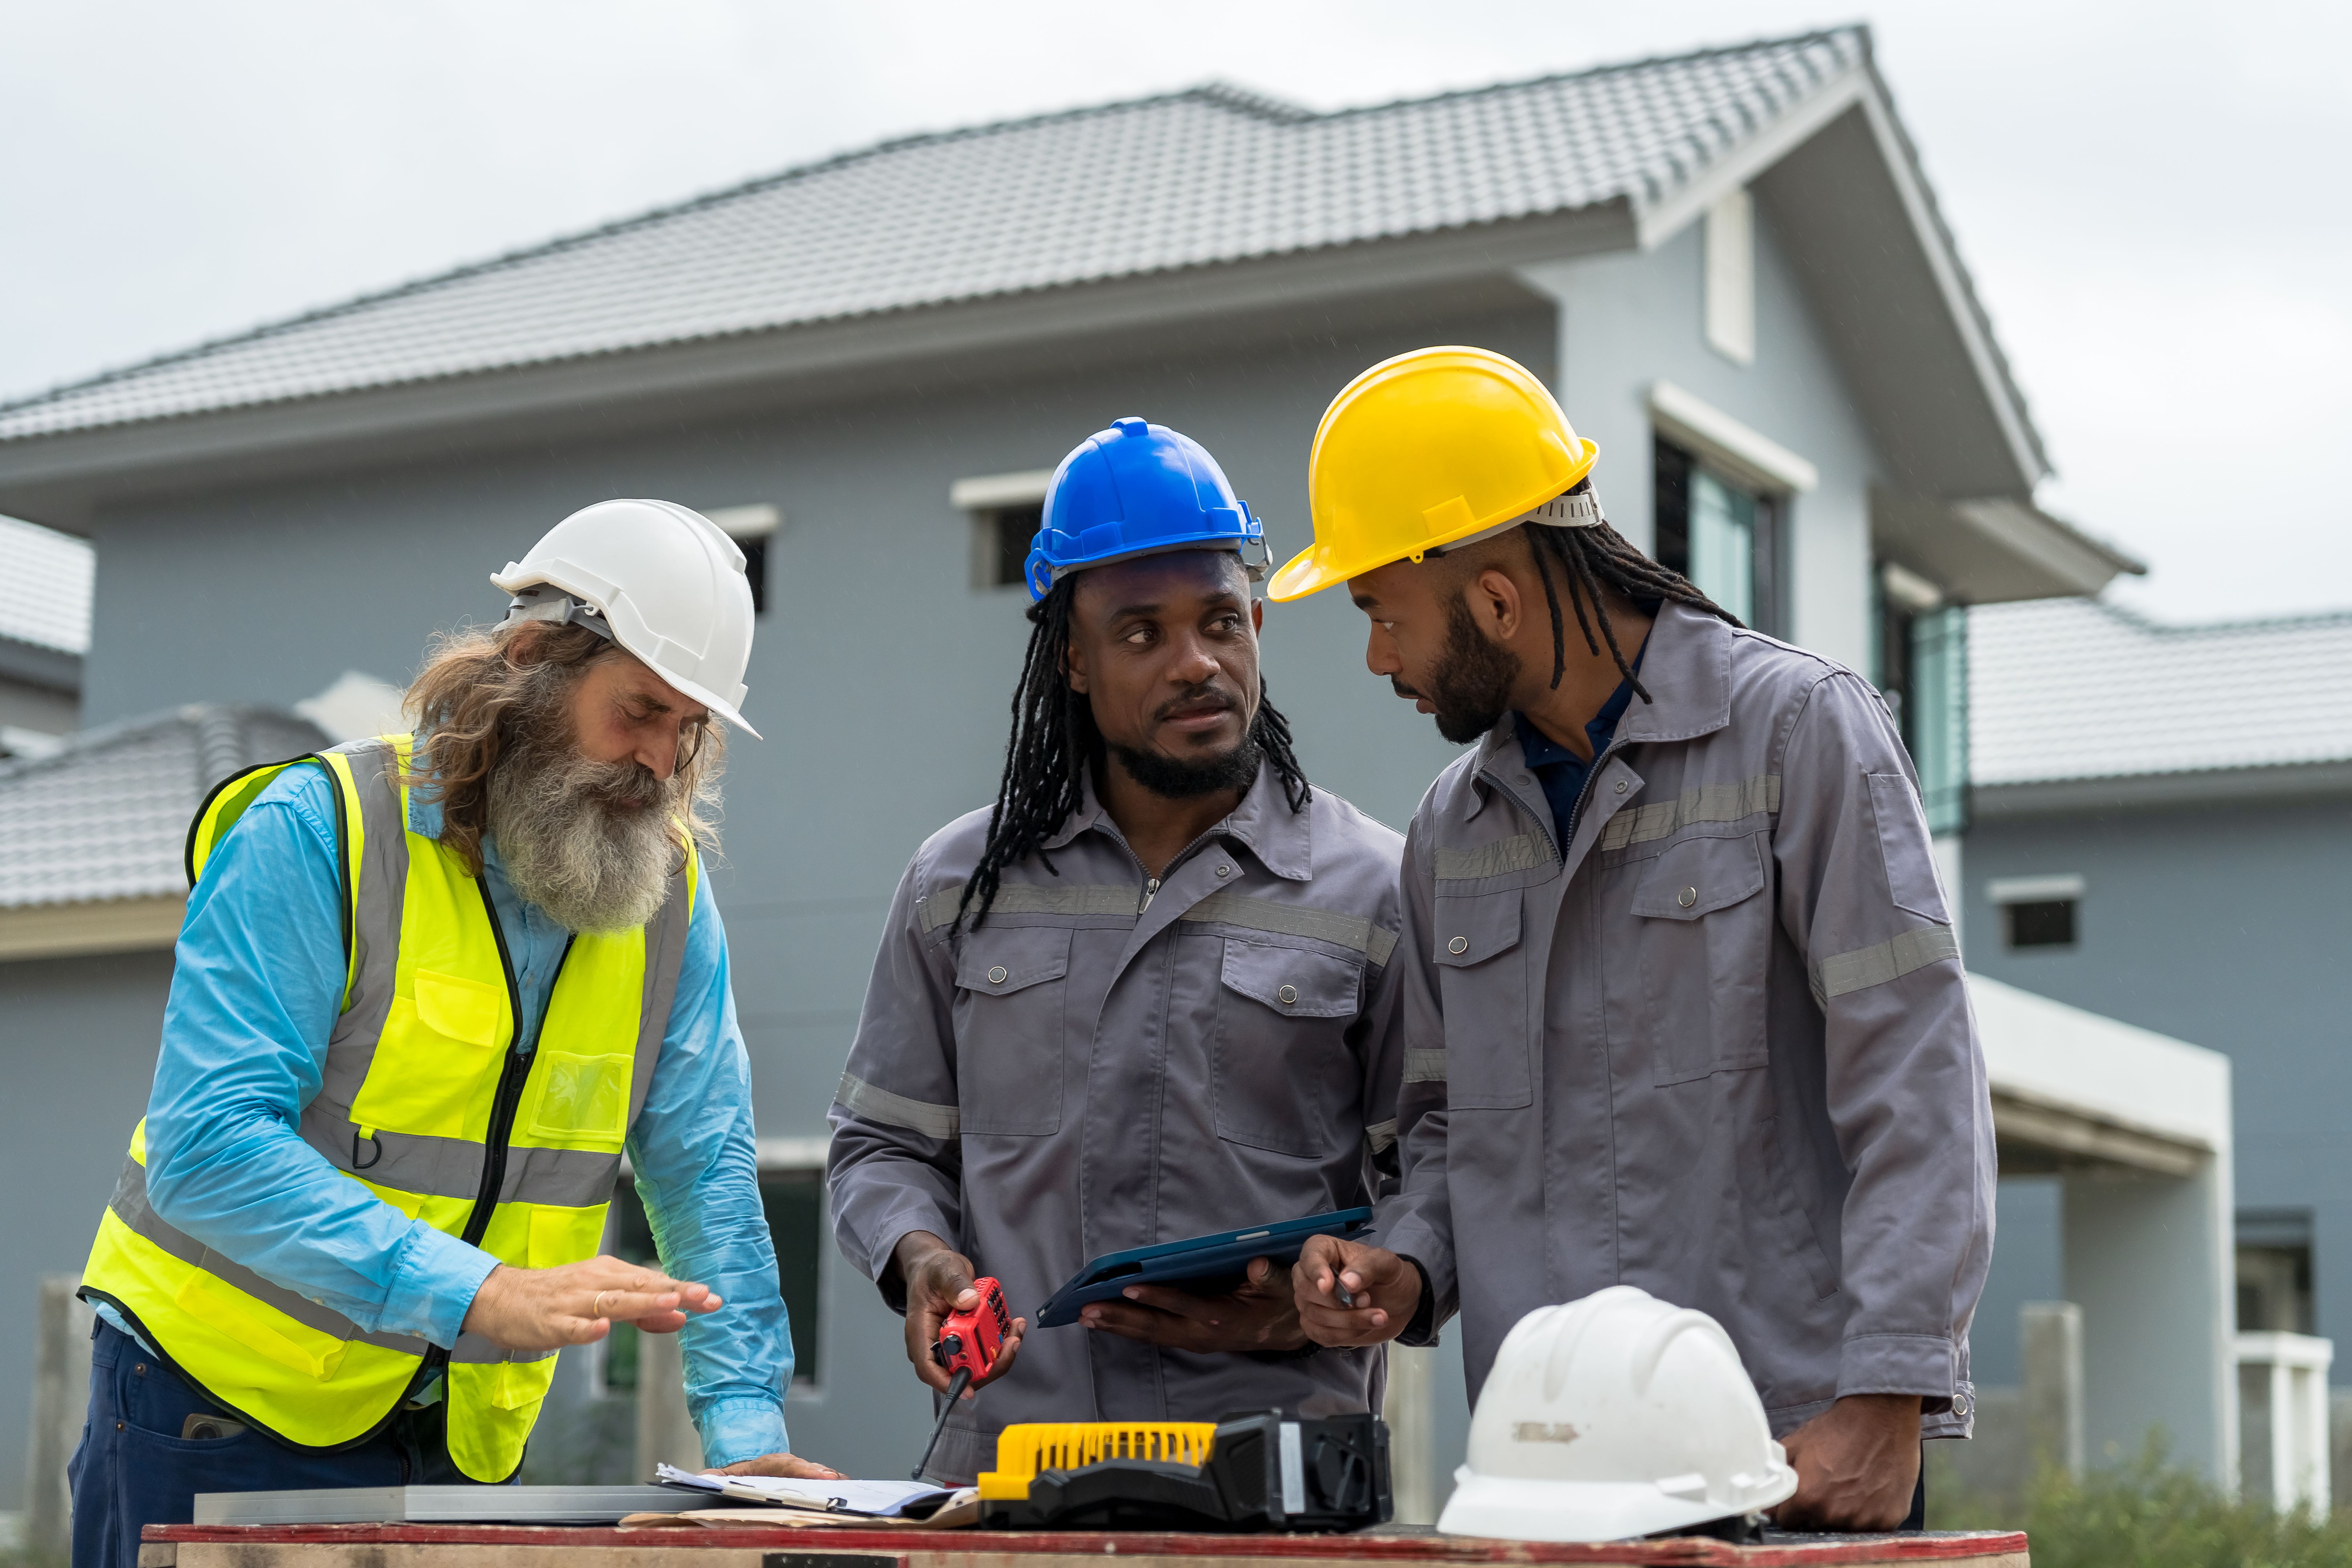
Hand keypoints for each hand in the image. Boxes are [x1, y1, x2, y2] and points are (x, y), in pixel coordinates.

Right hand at [461, 1255, 719, 1353]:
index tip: (714, 1297)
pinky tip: (602, 1330)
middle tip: (704, 1296)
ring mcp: (574, 1302)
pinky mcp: (552, 1322)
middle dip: (674, 1292)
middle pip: (640, 1286)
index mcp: (610, 1274)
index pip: (654, 1281)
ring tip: (669, 1304)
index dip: (684, 1289)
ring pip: (612, 1302)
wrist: (503, 1297)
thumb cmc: (559, 1297)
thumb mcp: (604, 1299)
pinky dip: (588, 1328)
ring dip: (642, 1302)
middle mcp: (596, 1283)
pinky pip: (572, 1326)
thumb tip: (681, 1317)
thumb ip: (642, 1311)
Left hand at [706, 1452, 845, 1480]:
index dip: (801, 1470)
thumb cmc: (737, 1475)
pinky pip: (818, 1479)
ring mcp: (794, 1470)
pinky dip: (832, 1481)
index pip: (783, 1465)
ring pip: (813, 1472)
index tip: (817, 1475)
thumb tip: (703, 1478)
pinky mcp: (802, 1478)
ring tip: (844, 1485)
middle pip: (803, 1468)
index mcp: (764, 1465)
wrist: (746, 1464)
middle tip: (835, 1480)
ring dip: (828, 1477)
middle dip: (819, 1474)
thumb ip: (713, 1477)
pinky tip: (845, 1487)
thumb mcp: (722, 1475)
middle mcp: (783, 1465)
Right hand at [893, 1231, 1026, 1396]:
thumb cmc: (934, 1272)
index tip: (969, 1388)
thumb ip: (955, 1284)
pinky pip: (985, 1351)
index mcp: (921, 1332)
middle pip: (960, 1370)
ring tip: (1016, 1328)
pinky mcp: (967, 1341)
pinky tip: (1013, 1325)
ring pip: (977, 1364)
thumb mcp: (944, 1270)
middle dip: (988, 1363)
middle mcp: (935, 1345)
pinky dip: (1001, 1343)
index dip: (947, 1383)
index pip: (929, 1367)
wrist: (937, 1268)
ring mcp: (952, 1345)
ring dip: (1000, 1352)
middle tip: (1011, 1342)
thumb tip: (969, 1301)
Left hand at [1080, 1256, 1305, 1352]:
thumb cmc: (1281, 1302)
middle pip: (1156, 1327)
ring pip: (1150, 1336)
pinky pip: (1154, 1337)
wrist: (1288, 1331)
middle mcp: (1202, 1334)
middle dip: (1120, 1318)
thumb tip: (1257, 1265)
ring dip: (1117, 1326)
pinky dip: (1129, 1330)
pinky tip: (1108, 1323)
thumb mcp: (1282, 1286)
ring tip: (1086, 1318)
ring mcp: (1194, 1340)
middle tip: (1088, 1310)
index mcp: (1222, 1318)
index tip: (1129, 1287)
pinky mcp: (1189, 1340)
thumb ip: (1269, 1276)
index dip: (1157, 1298)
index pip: (1184, 1307)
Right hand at [1293, 1236, 1418, 1347]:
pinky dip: (1344, 1335)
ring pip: (1314, 1315)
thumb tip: (1346, 1282)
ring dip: (1348, 1321)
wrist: (1398, 1303)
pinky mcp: (1316, 1326)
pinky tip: (1365, 1328)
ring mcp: (1310, 1302)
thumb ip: (1368, 1267)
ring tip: (1379, 1317)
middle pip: (1305, 1290)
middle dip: (1338, 1302)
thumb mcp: (1387, 1264)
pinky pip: (1320, 1334)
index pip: (1309, 1257)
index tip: (1328, 1286)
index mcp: (1324, 1250)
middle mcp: (1310, 1275)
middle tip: (1368, 1300)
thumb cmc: (1389, 1276)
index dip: (1315, 1272)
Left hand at [1772, 1395, 1921, 1530]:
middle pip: (1815, 1526)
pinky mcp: (1889, 1520)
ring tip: (1850, 1487)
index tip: (1799, 1498)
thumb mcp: (1796, 1444)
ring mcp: (1864, 1521)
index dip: (1790, 1509)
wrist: (1881, 1418)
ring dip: (1843, 1515)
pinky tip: (1870, 1492)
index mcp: (1807, 1499)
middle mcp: (1835, 1515)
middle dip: (1816, 1511)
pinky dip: (1869, 1515)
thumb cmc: (1837, 1429)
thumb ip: (1777, 1474)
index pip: (1787, 1521)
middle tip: (1828, 1487)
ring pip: (1843, 1530)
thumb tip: (1764, 1497)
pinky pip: (1871, 1529)